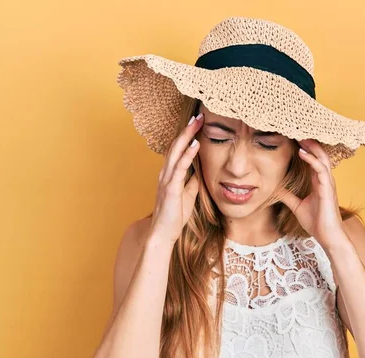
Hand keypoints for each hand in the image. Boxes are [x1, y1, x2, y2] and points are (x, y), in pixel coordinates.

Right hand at [148, 113, 203, 243]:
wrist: (164, 234)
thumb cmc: (175, 215)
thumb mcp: (189, 194)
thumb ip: (192, 181)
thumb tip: (200, 171)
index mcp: (170, 174)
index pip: (178, 149)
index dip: (187, 135)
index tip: (199, 123)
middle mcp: (166, 173)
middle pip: (176, 145)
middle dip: (188, 129)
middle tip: (199, 115)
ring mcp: (167, 179)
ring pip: (176, 151)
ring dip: (187, 136)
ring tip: (197, 122)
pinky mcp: (171, 188)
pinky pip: (180, 168)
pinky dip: (187, 154)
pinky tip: (195, 144)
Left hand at [280, 139, 345, 248]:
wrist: (328, 237)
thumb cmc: (316, 223)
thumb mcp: (297, 206)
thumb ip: (288, 197)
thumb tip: (275, 190)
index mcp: (318, 182)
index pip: (312, 159)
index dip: (305, 148)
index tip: (293, 137)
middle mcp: (324, 180)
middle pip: (319, 154)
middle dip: (309, 142)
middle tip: (296, 130)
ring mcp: (328, 183)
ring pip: (322, 158)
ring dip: (311, 146)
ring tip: (300, 135)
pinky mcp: (328, 189)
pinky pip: (321, 169)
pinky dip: (312, 160)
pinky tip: (303, 152)